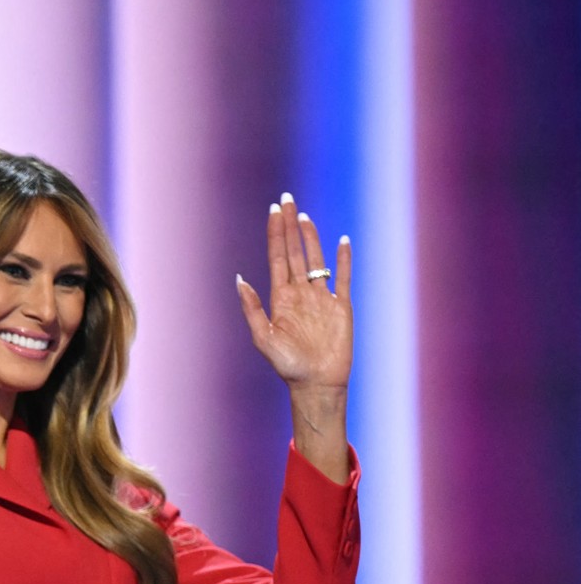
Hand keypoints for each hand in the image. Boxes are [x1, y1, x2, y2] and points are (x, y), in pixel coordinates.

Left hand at [236, 192, 352, 389]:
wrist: (316, 384)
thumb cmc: (287, 366)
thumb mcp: (263, 337)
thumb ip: (251, 307)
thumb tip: (239, 278)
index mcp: (280, 297)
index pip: (278, 257)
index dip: (275, 233)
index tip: (273, 210)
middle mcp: (300, 293)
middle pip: (296, 251)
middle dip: (289, 226)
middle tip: (286, 199)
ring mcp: (322, 298)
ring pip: (316, 259)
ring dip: (311, 237)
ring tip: (303, 215)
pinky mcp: (341, 306)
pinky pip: (343, 277)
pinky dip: (343, 259)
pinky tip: (342, 241)